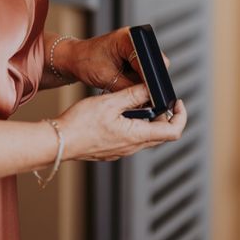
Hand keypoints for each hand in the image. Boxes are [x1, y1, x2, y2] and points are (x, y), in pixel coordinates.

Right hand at [57, 84, 186, 160]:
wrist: (58, 143)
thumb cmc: (80, 124)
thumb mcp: (109, 102)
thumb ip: (133, 95)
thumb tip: (150, 88)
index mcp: (137, 136)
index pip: (173, 131)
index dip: (181, 116)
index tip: (176, 102)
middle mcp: (132, 147)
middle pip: (160, 133)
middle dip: (162, 114)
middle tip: (153, 96)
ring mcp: (122, 151)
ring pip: (145, 135)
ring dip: (146, 119)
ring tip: (134, 100)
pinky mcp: (112, 150)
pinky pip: (130, 138)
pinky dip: (133, 124)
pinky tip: (119, 112)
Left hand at [61, 27, 168, 91]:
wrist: (73, 59)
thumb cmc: (84, 62)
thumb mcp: (107, 78)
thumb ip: (129, 88)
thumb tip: (144, 98)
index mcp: (127, 38)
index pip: (149, 58)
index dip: (150, 77)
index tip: (149, 92)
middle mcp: (133, 39)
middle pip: (153, 62)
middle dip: (147, 79)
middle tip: (138, 92)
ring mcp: (133, 46)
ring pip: (148, 67)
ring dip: (140, 79)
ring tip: (125, 83)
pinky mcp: (131, 54)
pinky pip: (140, 68)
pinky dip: (134, 78)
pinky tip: (124, 81)